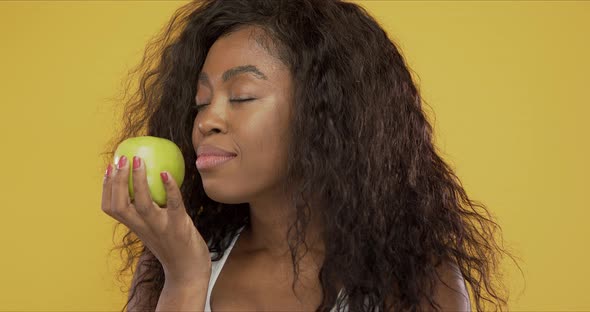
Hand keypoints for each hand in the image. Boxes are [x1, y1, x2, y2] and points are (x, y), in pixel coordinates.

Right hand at [101, 155, 210, 283]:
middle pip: (120, 204)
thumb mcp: (154, 229)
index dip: (106, 188)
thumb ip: (148, 213)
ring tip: (138, 160)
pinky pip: (174, 205)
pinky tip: (166, 173)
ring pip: (142, 204)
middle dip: (117, 181)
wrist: (188, 273)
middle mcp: (144, 227)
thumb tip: (150, 182)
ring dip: (139, 181)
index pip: (111, 208)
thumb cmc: (173, 246)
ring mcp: (161, 228)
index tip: (109, 168)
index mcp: (135, 226)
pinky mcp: (179, 227)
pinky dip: (169, 188)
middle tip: (121, 159)